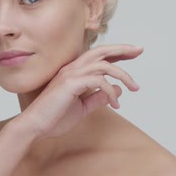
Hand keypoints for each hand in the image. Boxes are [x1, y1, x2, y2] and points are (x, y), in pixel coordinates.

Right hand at [17, 44, 142, 139]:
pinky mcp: (70, 83)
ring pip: (103, 65)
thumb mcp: (82, 107)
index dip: (116, 52)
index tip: (133, 53)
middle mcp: (72, 68)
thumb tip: (117, 90)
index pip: (98, 55)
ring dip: (123, 75)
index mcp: (73, 71)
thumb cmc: (55, 117)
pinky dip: (110, 91)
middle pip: (101, 51)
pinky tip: (116, 104)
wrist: (35, 126)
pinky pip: (98, 81)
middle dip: (122, 49)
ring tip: (134, 88)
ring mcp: (70, 74)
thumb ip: (98, 98)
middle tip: (139, 50)